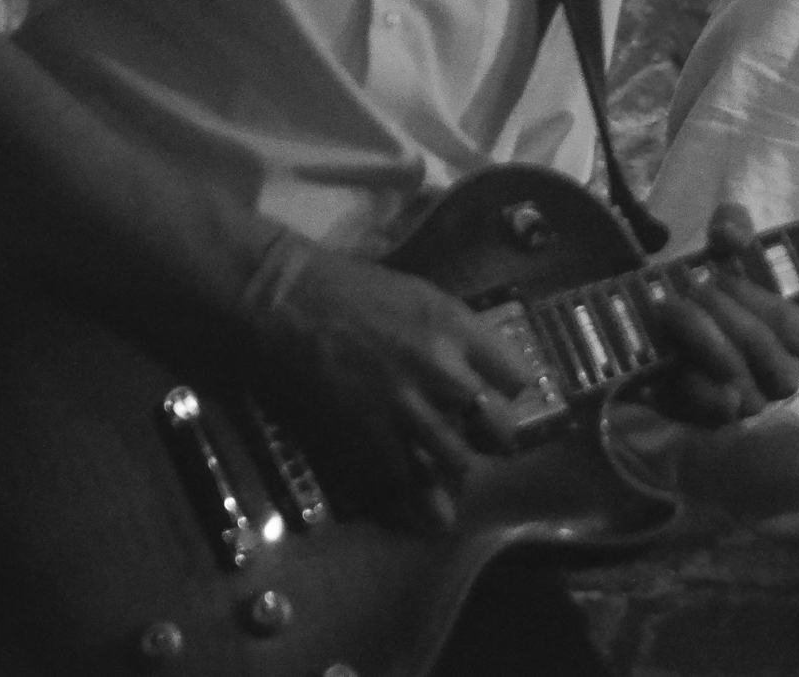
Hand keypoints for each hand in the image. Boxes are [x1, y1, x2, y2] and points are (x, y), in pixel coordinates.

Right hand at [239, 232, 533, 528]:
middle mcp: (441, 372)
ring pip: (456, 464)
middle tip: (477, 442)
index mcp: (457, 329)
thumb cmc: (347, 289)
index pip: (517, 378)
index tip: (498, 398)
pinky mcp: (365, 440)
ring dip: (452, 471)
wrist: (282, 304)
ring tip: (445, 474)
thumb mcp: (421, 296)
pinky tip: (416, 510)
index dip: (509, 394)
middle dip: (492, 439)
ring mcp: (404, 410)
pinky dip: (411, 500)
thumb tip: (479, 372)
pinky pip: (404, 483)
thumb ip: (457, 336)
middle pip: (497, 429)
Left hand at [643, 203, 798, 426]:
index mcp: (798, 339)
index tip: (718, 274)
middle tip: (690, 289)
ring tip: (672, 309)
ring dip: (700, 338)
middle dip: (721, 312)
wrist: (663, 332)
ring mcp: (750, 402)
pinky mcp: (713, 421)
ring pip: (734, 376)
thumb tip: (729, 235)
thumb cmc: (712, 289)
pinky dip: (690, 379)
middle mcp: (782, 376)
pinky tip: (671, 356)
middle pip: (759, 346)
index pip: (788, 324)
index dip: (752, 297)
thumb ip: (733, 225)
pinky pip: (708, 407)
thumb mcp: (725, 247)